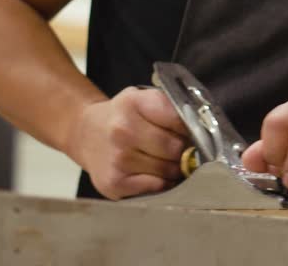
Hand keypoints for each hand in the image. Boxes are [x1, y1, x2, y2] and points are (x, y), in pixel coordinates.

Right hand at [65, 87, 189, 199]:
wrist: (86, 134)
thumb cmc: (123, 118)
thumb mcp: (143, 100)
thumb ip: (171, 109)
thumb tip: (202, 131)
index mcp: (134, 103)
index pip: (180, 120)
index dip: (191, 129)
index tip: (191, 132)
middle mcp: (122, 130)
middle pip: (176, 148)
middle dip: (183, 150)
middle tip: (177, 149)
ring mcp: (117, 158)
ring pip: (168, 170)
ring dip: (173, 168)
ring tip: (162, 160)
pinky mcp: (114, 183)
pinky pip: (156, 187)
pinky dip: (161, 183)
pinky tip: (153, 173)